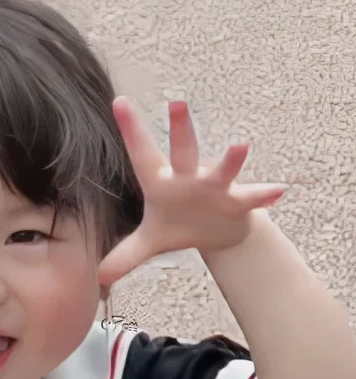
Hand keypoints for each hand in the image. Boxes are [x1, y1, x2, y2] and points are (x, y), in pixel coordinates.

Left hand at [98, 98, 286, 284]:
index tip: (119, 101)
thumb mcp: (149, 242)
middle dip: (181, 129)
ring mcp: (214, 188)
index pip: (141, 153)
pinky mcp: (236, 202)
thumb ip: (125, 255)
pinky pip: (251, 198)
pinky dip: (264, 195)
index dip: (131, 129)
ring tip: (240, 145)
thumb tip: (101, 276)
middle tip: (177, 103)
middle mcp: (188, 178)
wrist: (216, 232)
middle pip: (183, 151)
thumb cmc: (178, 225)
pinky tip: (278, 191)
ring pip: (222, 170)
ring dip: (231, 160)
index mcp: (161, 181)